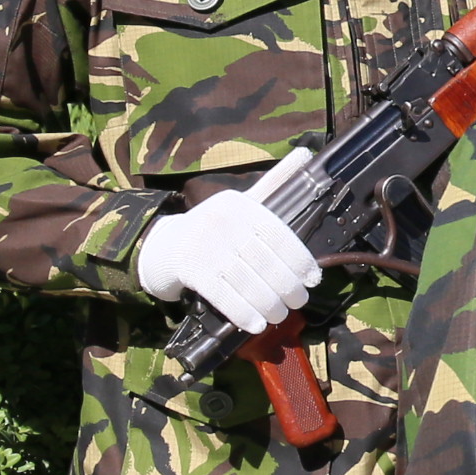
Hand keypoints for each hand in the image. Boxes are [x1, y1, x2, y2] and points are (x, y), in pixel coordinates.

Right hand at [134, 186, 319, 333]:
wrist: (162, 246)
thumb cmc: (213, 226)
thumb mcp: (240, 202)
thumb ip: (273, 183)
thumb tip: (306, 152)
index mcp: (240, 204)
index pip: (279, 234)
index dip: (299, 259)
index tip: (313, 279)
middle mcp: (223, 220)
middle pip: (266, 262)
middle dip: (287, 287)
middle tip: (298, 302)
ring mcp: (206, 245)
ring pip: (248, 281)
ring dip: (268, 305)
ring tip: (279, 315)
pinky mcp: (191, 270)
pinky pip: (225, 296)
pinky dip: (243, 312)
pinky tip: (255, 323)